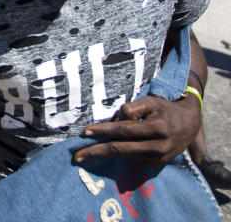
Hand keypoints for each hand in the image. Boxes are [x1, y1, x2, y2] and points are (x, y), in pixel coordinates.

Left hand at [73, 95, 201, 167]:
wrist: (190, 124)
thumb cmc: (165, 109)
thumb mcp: (150, 101)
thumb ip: (132, 109)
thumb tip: (116, 121)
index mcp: (158, 128)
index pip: (124, 130)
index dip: (104, 131)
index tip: (85, 132)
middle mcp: (159, 147)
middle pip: (121, 149)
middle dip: (97, 152)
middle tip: (76, 156)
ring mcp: (159, 158)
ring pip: (125, 156)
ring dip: (105, 154)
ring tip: (84, 154)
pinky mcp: (157, 165)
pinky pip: (132, 159)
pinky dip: (119, 154)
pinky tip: (106, 150)